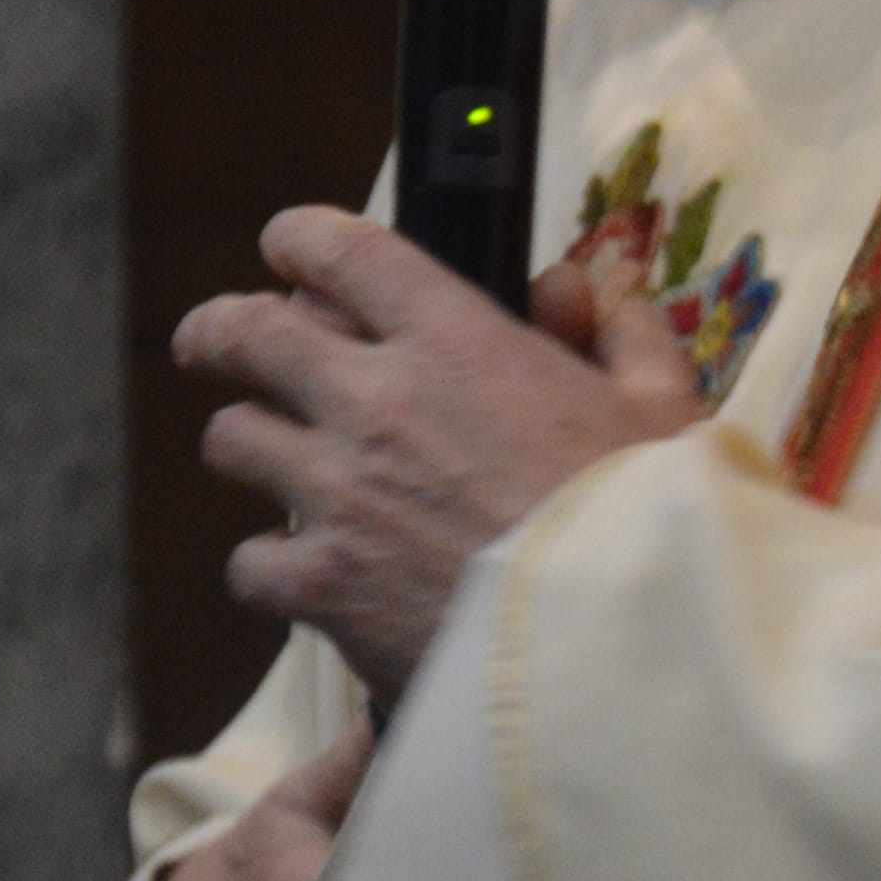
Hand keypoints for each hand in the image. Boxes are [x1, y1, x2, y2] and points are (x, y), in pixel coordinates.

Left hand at [186, 209, 705, 698]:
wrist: (623, 641)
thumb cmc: (651, 519)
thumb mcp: (664, 408)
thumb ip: (622, 333)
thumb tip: (581, 291)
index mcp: (458, 341)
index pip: (343, 252)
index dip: (301, 239)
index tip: (290, 250)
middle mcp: (377, 402)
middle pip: (245, 335)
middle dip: (218, 331)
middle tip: (216, 343)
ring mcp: (337, 493)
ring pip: (233, 441)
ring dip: (254, 447)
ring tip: (279, 465)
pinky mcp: (319, 584)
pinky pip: (251, 560)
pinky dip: (274, 566)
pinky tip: (311, 575)